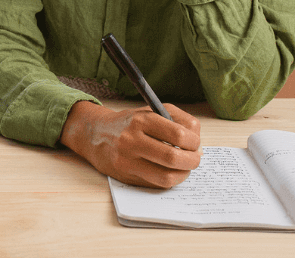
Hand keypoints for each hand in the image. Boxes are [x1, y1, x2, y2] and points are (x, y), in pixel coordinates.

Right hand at [59, 101, 201, 188]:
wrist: (96, 134)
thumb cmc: (130, 123)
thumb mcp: (152, 110)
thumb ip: (178, 120)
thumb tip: (197, 144)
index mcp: (141, 120)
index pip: (178, 135)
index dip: (194, 142)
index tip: (195, 143)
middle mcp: (132, 140)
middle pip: (173, 158)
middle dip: (192, 161)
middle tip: (195, 158)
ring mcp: (127, 160)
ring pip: (166, 176)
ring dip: (183, 174)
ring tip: (184, 168)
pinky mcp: (126, 176)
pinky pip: (156, 184)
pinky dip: (169, 180)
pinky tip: (169, 171)